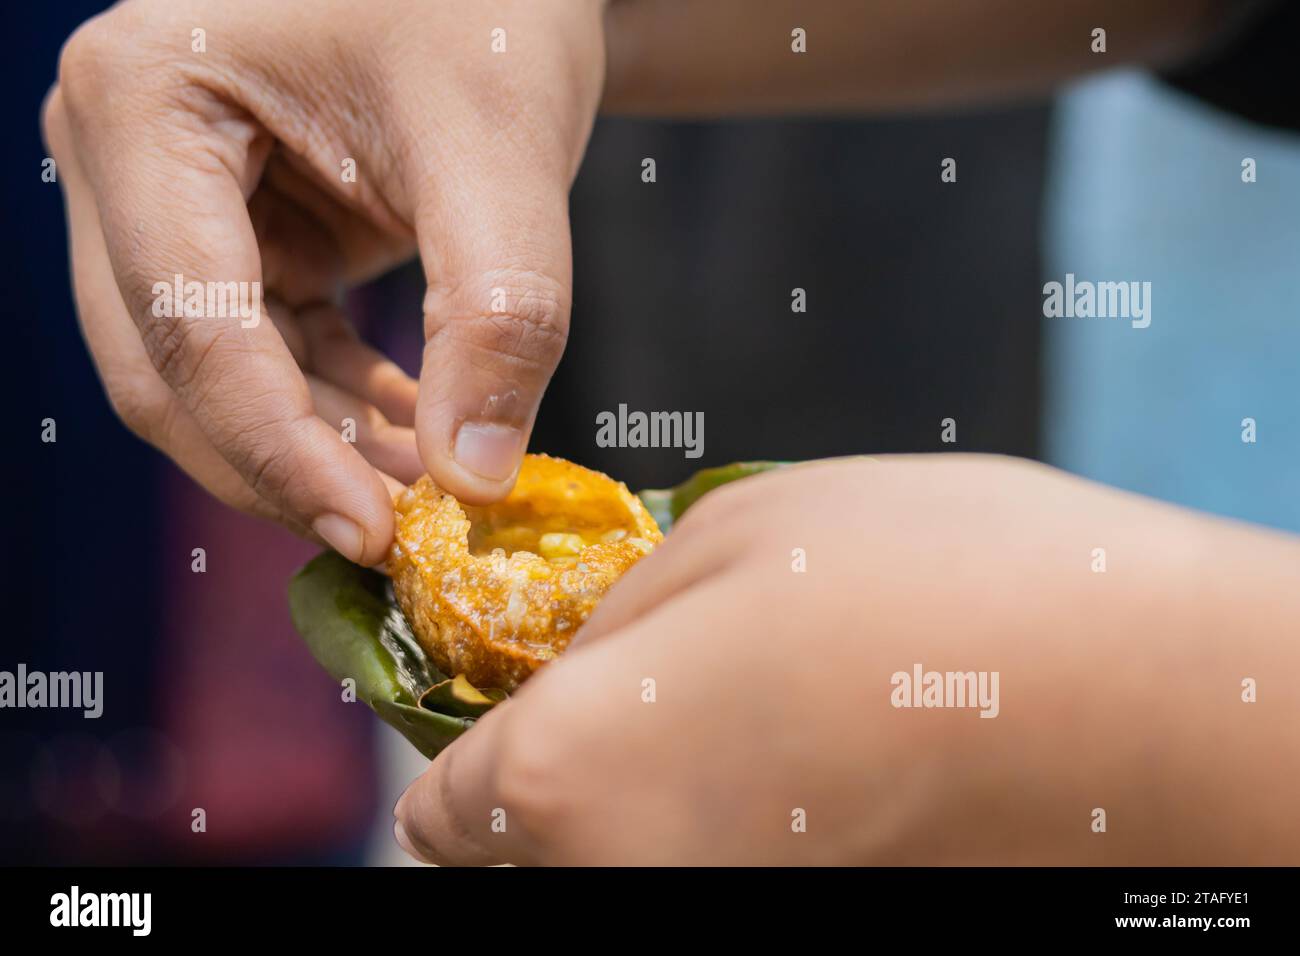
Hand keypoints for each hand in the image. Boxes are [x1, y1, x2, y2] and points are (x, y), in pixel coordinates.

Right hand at [44, 0, 607, 563]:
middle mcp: (121, 152)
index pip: (190, 326)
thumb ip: (495, 314)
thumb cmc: (487, 2)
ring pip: (217, 378)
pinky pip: (266, 352)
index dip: (281, 453)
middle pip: (172, 370)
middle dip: (289, 465)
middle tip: (407, 536)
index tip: (382, 537)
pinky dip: (338, 407)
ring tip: (438, 486)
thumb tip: (474, 479)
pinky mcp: (230, 231)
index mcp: (142, 101)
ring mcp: (166, 197)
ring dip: (321, 448)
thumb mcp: (500, 147)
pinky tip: (423, 434)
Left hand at [394, 455, 1299, 863]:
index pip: (438, 810)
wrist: (1146, 704)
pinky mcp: (797, 930)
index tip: (519, 694)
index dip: (471, 740)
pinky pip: (702, 878)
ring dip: (634, 810)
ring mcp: (715, 923)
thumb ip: (607, 619)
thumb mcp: (730, 536)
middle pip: (515, 859)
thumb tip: (564, 664)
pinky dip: (716, 837)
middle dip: (546, 781)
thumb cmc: (930, 585)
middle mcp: (619, 889)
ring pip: (610, 872)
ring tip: (734, 722)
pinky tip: (802, 770)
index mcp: (568, 779)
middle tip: (634, 695)